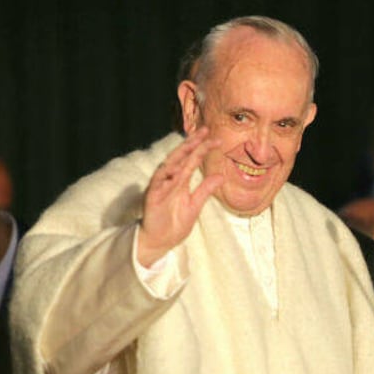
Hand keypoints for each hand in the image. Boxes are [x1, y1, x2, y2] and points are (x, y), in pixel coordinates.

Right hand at [136, 128, 223, 266]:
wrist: (160, 242)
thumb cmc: (174, 224)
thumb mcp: (195, 206)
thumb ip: (205, 190)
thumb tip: (221, 176)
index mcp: (181, 181)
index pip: (193, 160)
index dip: (204, 149)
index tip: (217, 140)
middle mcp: (170, 180)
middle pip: (181, 157)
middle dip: (192, 143)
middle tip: (205, 130)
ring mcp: (161, 186)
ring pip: (169, 164)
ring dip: (180, 153)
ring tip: (192, 142)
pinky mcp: (152, 196)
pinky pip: (158, 181)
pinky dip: (165, 172)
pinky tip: (175, 166)